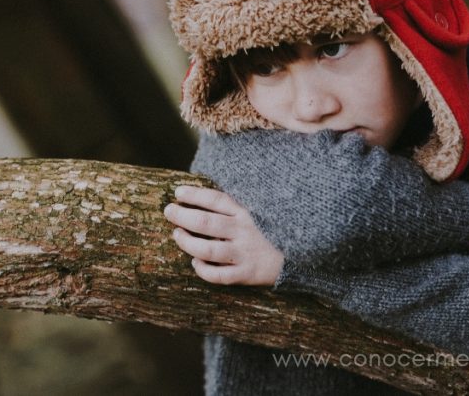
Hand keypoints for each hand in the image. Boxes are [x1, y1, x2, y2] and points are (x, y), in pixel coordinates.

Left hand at [164, 185, 283, 285]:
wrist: (299, 258)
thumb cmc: (269, 233)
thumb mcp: (256, 213)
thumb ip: (232, 207)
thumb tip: (199, 199)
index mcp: (246, 213)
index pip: (216, 199)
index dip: (195, 195)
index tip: (178, 193)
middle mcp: (244, 231)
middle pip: (206, 222)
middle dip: (183, 215)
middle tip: (169, 211)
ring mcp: (244, 253)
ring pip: (208, 250)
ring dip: (188, 242)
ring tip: (177, 235)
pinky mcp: (246, 274)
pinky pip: (220, 276)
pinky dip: (204, 270)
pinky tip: (195, 263)